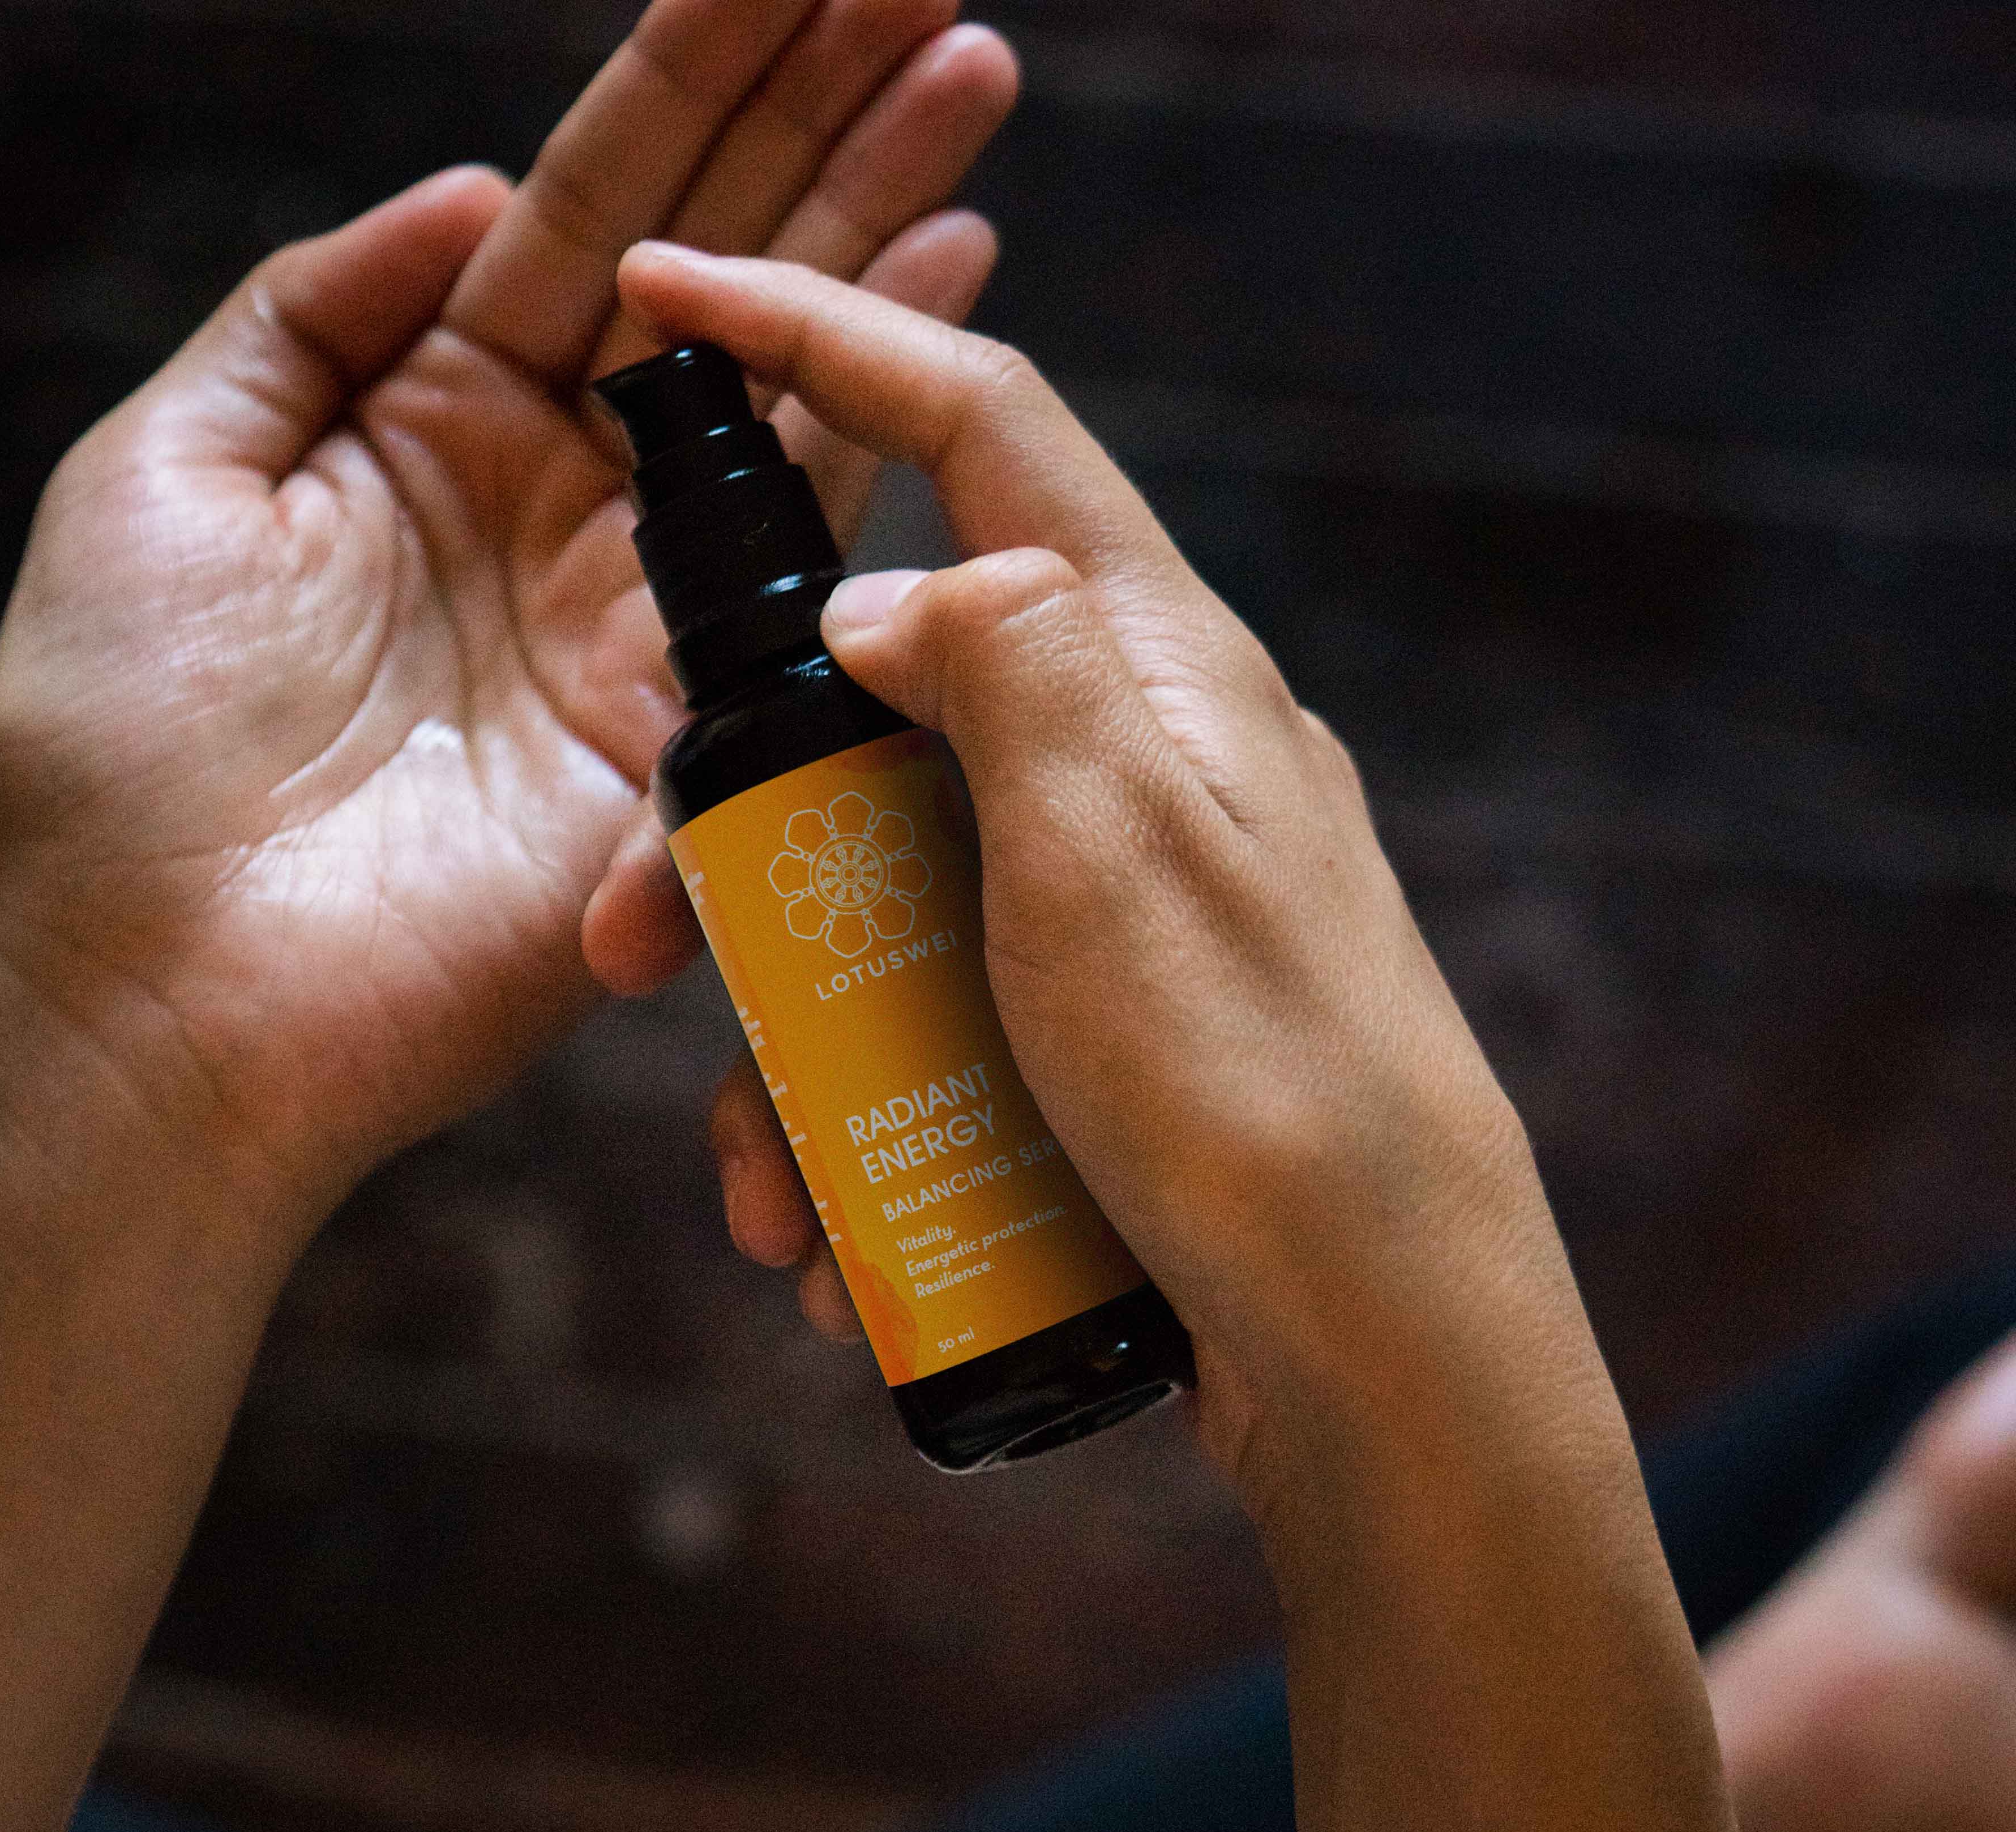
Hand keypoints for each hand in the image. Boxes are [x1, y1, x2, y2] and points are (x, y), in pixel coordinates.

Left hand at [0, 0, 1016, 1230]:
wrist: (166, 993)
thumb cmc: (122, 748)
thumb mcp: (161, 475)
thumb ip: (309, 312)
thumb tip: (470, 189)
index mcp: (427, 412)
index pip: (595, 203)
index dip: (693, 74)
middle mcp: (556, 486)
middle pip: (720, 254)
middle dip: (824, 106)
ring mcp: (640, 598)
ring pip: (792, 367)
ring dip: (886, 213)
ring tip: (969, 68)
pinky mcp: (697, 719)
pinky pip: (815, 545)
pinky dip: (888, 407)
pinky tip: (959, 274)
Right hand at [584, 244, 1581, 1490]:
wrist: (1389, 1353)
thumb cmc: (1259, 1092)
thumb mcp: (1112, 837)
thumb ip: (1004, 661)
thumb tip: (885, 590)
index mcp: (1163, 665)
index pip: (979, 424)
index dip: (820, 336)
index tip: (667, 295)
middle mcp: (1151, 759)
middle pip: (888, 702)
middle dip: (736, 826)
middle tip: (626, 955)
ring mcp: (1138, 900)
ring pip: (893, 890)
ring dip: (798, 1029)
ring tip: (776, 1195)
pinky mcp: (1122, 1032)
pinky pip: (948, 1026)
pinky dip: (874, 1118)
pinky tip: (850, 1251)